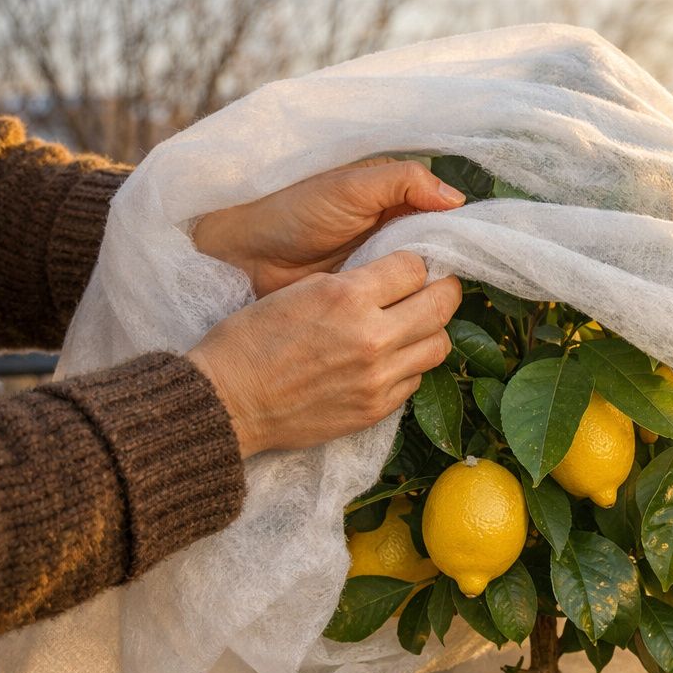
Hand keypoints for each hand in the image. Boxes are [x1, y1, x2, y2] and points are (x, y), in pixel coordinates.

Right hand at [188, 251, 459, 457]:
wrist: (229, 402)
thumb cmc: (251, 340)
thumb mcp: (300, 290)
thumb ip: (352, 283)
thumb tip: (393, 278)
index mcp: (347, 296)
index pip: (415, 267)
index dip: (416, 264)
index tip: (412, 268)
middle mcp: (372, 336)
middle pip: (442, 305)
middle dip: (443, 292)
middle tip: (435, 290)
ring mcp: (379, 377)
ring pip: (439, 345)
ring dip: (431, 332)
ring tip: (413, 327)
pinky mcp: (376, 408)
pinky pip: (416, 379)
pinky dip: (409, 366)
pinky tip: (388, 361)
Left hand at [192, 160, 463, 296]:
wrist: (244, 255)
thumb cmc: (294, 211)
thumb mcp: (351, 187)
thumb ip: (404, 182)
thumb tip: (457, 200)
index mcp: (399, 207)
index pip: (446, 224)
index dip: (462, 238)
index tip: (475, 253)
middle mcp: (396, 243)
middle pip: (441, 263)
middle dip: (444, 276)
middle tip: (444, 290)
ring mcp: (382, 279)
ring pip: (424, 293)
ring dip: (426, 302)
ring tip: (427, 311)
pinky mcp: (368, 310)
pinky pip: (399, 316)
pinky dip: (406, 321)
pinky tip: (411, 326)